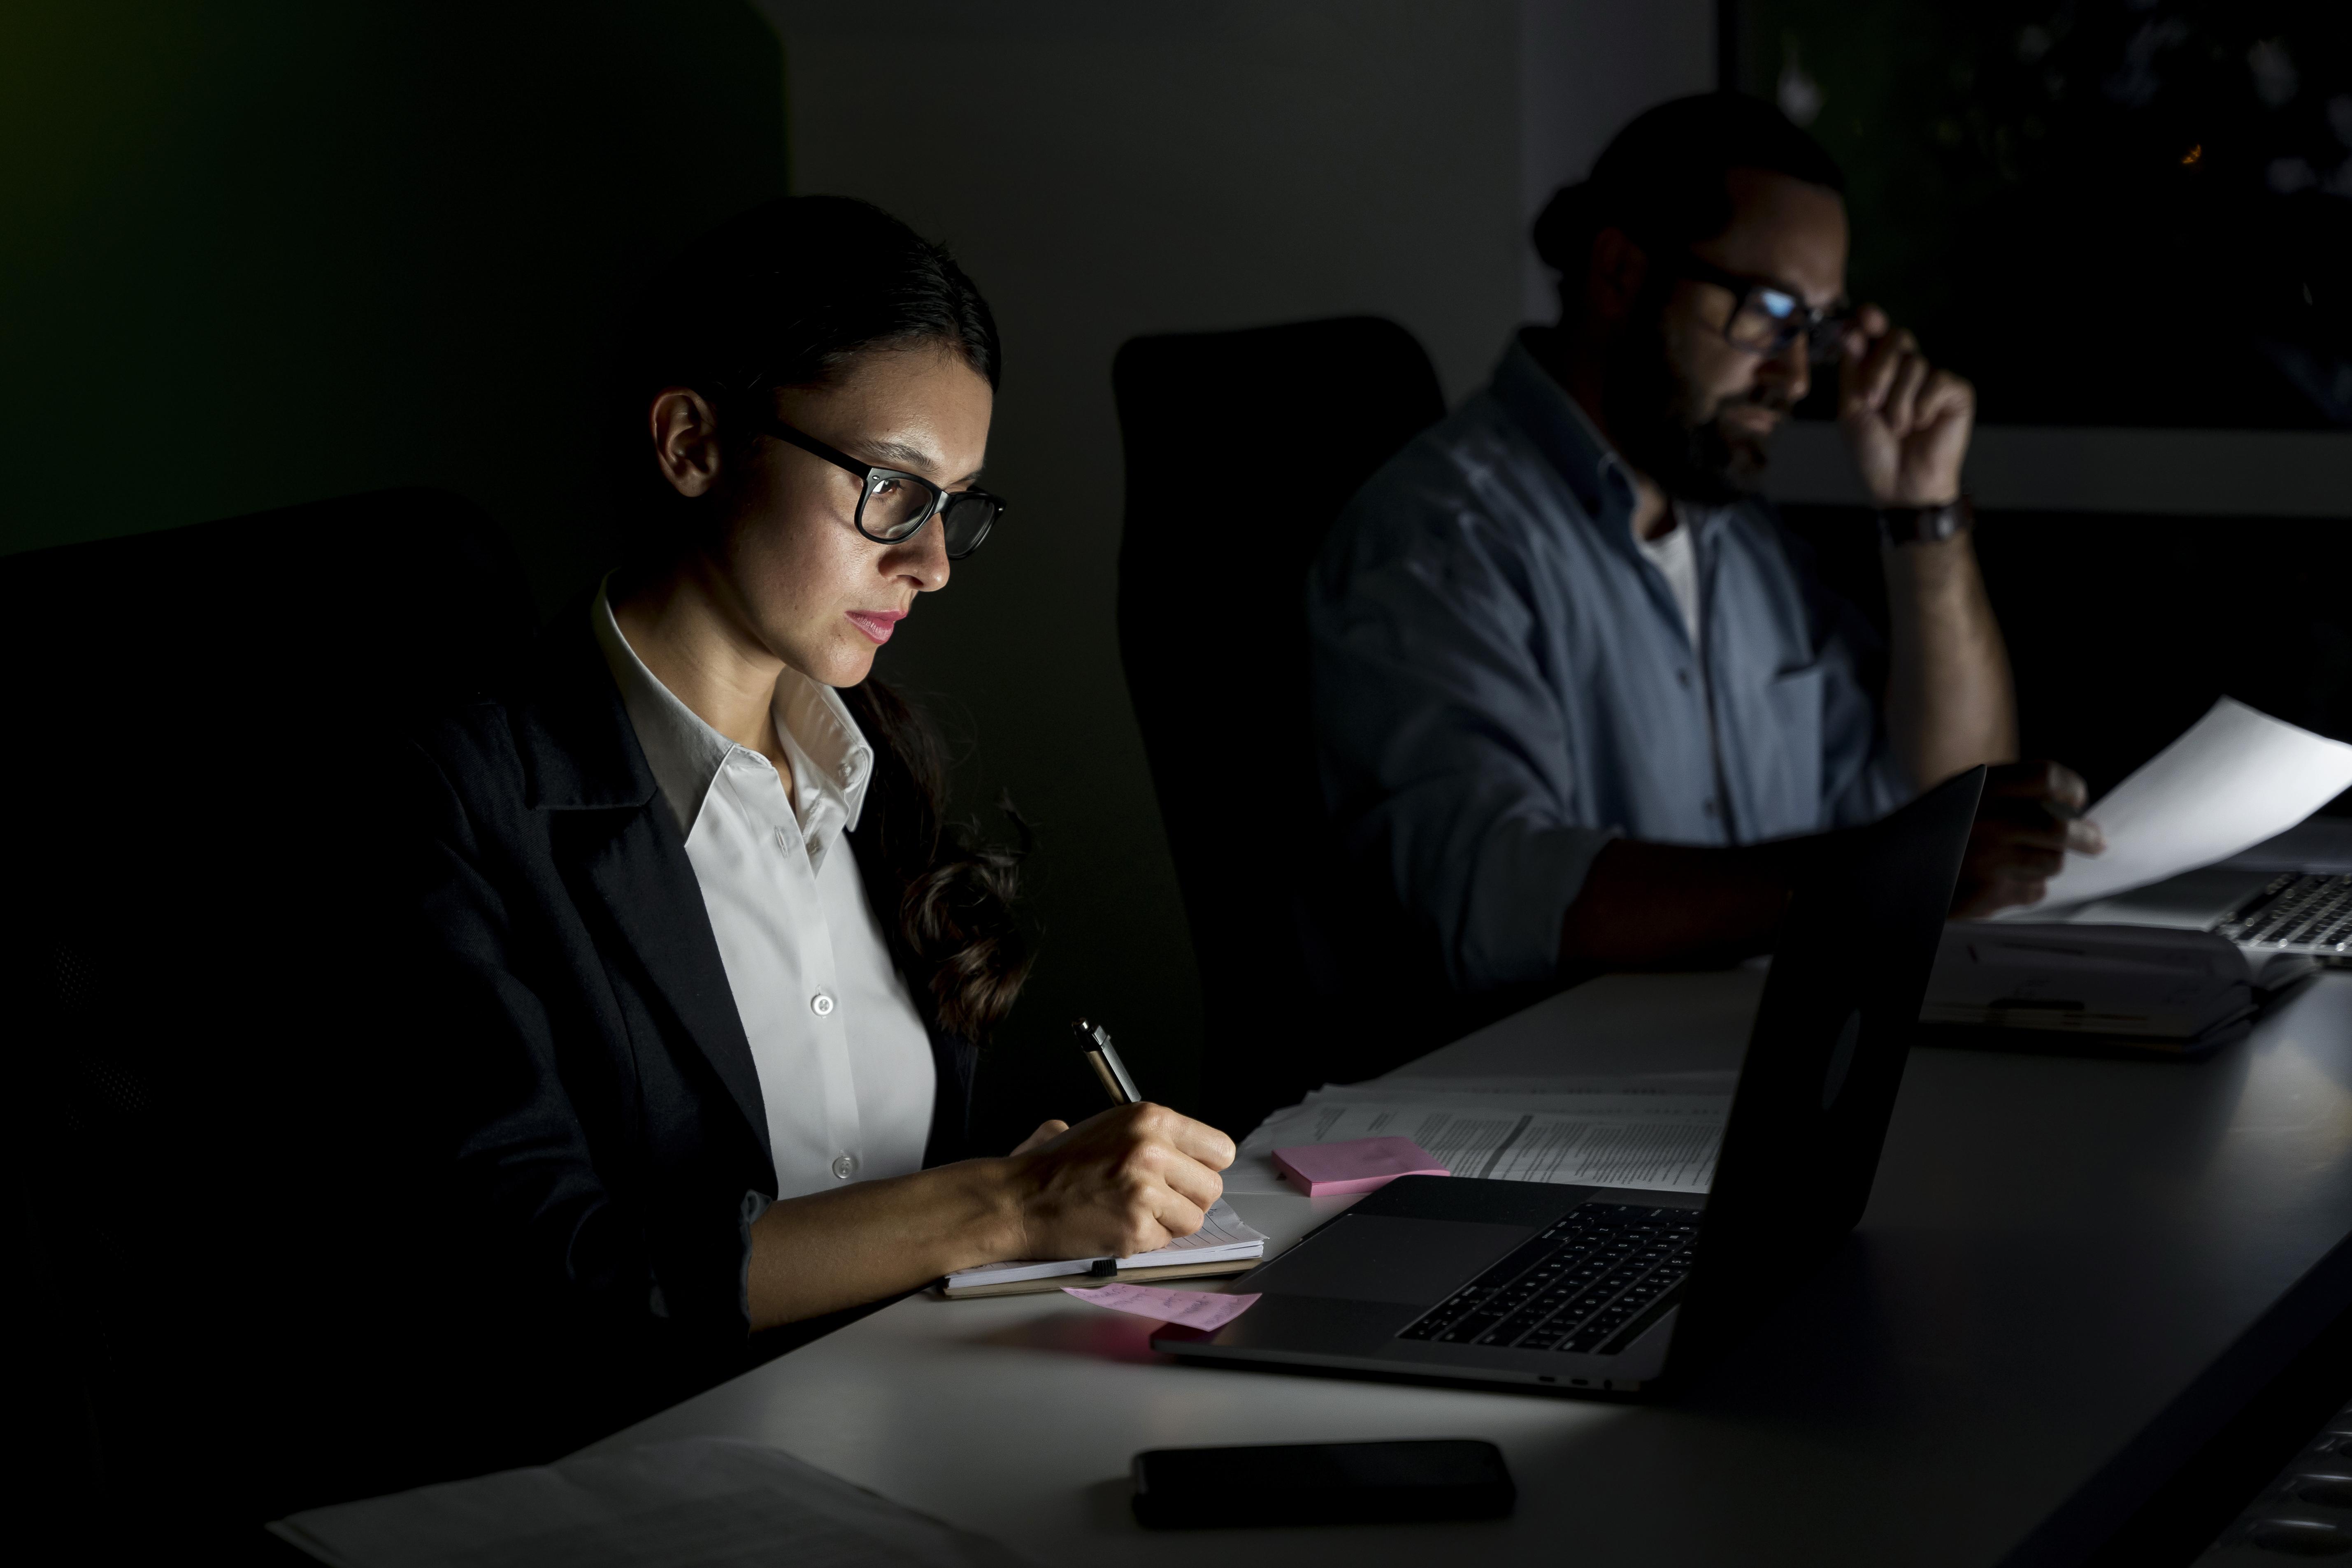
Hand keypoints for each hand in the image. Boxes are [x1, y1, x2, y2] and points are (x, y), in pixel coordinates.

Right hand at [1002, 1103, 1233, 1260]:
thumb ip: (1155, 1136)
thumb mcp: (1111, 1126)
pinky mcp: (1135, 1227)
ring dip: (1169, 1222)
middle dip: (1188, 1199)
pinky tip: (1116, 1226)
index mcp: (1151, 1119)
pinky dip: (1144, 1241)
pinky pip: (1164, 1242)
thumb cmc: (1059, 1165)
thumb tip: (1192, 1157)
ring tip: (1134, 1212)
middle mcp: (1153, 1150)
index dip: (1204, 1167)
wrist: (1020, 1198)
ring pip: (1193, 1219)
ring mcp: (1145, 1190)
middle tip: (1158, 1200)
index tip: (1190, 1176)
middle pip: (1212, 1187)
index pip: (1219, 1148)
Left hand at [1838, 304, 1974, 507]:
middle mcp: (1907, 371)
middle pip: (1897, 339)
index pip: (1878, 334)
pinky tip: (1921, 426)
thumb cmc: (1873, 451)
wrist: (1900, 486)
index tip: (1865, 316)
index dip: (1872, 321)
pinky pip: (1938, 380)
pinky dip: (1922, 406)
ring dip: (1898, 401)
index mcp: (1878, 371)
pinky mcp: (1956, 392)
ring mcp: (1933, 379)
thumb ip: (1853, 370)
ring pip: (1915, 364)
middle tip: (1870, 402)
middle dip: (1879, 370)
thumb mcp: (1852, 409)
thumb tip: (1852, 331)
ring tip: (1897, 428)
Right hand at [1949, 760, 2104, 917]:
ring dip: (2047, 863)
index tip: (2076, 799)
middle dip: (2086, 837)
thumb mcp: (1964, 794)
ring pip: (2051, 863)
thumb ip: (2011, 794)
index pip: (2049, 779)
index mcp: (1982, 786)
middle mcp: (1989, 820)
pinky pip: (2033, 891)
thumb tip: (2072, 810)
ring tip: (2026, 861)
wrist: (1889, 869)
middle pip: (2060, 828)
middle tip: (2095, 841)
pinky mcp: (1990, 894)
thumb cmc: (1934, 829)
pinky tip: (2002, 882)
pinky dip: (2026, 888)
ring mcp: (1990, 860)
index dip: (2071, 790)